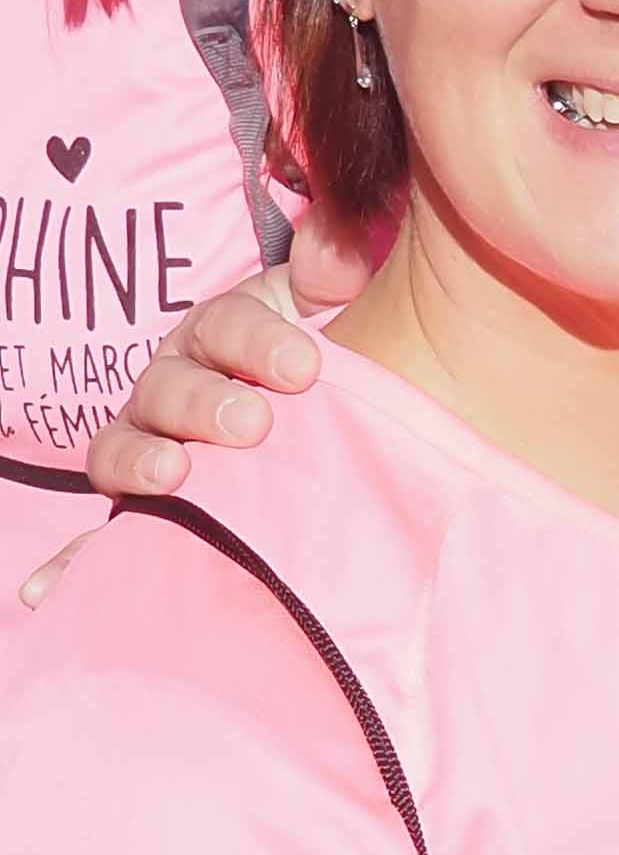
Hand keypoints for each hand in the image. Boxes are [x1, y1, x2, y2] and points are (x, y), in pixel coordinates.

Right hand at [18, 248, 354, 600]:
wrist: (334, 418)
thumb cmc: (327, 363)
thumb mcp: (334, 309)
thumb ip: (334, 273)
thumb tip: (332, 264)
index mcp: (220, 337)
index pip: (225, 326)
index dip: (259, 341)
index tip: (306, 367)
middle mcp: (174, 387)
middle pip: (170, 388)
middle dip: (205, 404)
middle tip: (255, 425)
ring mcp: (151, 447)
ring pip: (126, 451)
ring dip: (141, 464)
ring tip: (172, 475)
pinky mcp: (147, 508)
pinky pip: (100, 538)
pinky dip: (75, 562)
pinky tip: (47, 590)